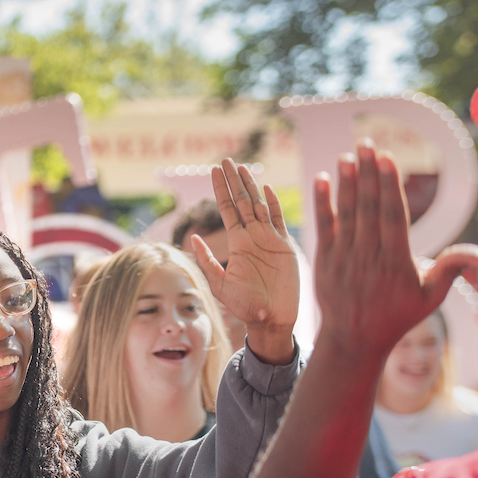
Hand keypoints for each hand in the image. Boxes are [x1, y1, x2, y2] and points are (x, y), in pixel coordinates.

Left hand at [191, 158, 299, 363]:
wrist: (271, 318)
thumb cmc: (245, 306)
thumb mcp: (220, 284)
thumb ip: (207, 261)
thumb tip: (192, 238)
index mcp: (237, 243)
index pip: (227, 209)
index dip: (221, 189)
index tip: (214, 170)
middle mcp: (252, 237)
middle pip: (242, 201)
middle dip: (234, 181)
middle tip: (225, 159)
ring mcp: (269, 239)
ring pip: (260, 205)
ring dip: (251, 186)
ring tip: (242, 167)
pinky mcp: (285, 246)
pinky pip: (279, 220)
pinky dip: (274, 204)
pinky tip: (267, 189)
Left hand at [312, 141, 477, 358]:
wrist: (354, 340)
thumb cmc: (397, 317)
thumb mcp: (430, 297)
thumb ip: (452, 269)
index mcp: (395, 261)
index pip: (393, 215)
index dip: (389, 185)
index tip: (388, 158)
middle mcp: (368, 256)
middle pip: (368, 207)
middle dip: (368, 174)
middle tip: (366, 143)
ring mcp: (344, 258)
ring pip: (346, 213)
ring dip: (346, 183)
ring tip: (347, 156)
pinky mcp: (324, 261)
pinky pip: (324, 226)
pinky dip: (322, 203)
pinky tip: (321, 180)